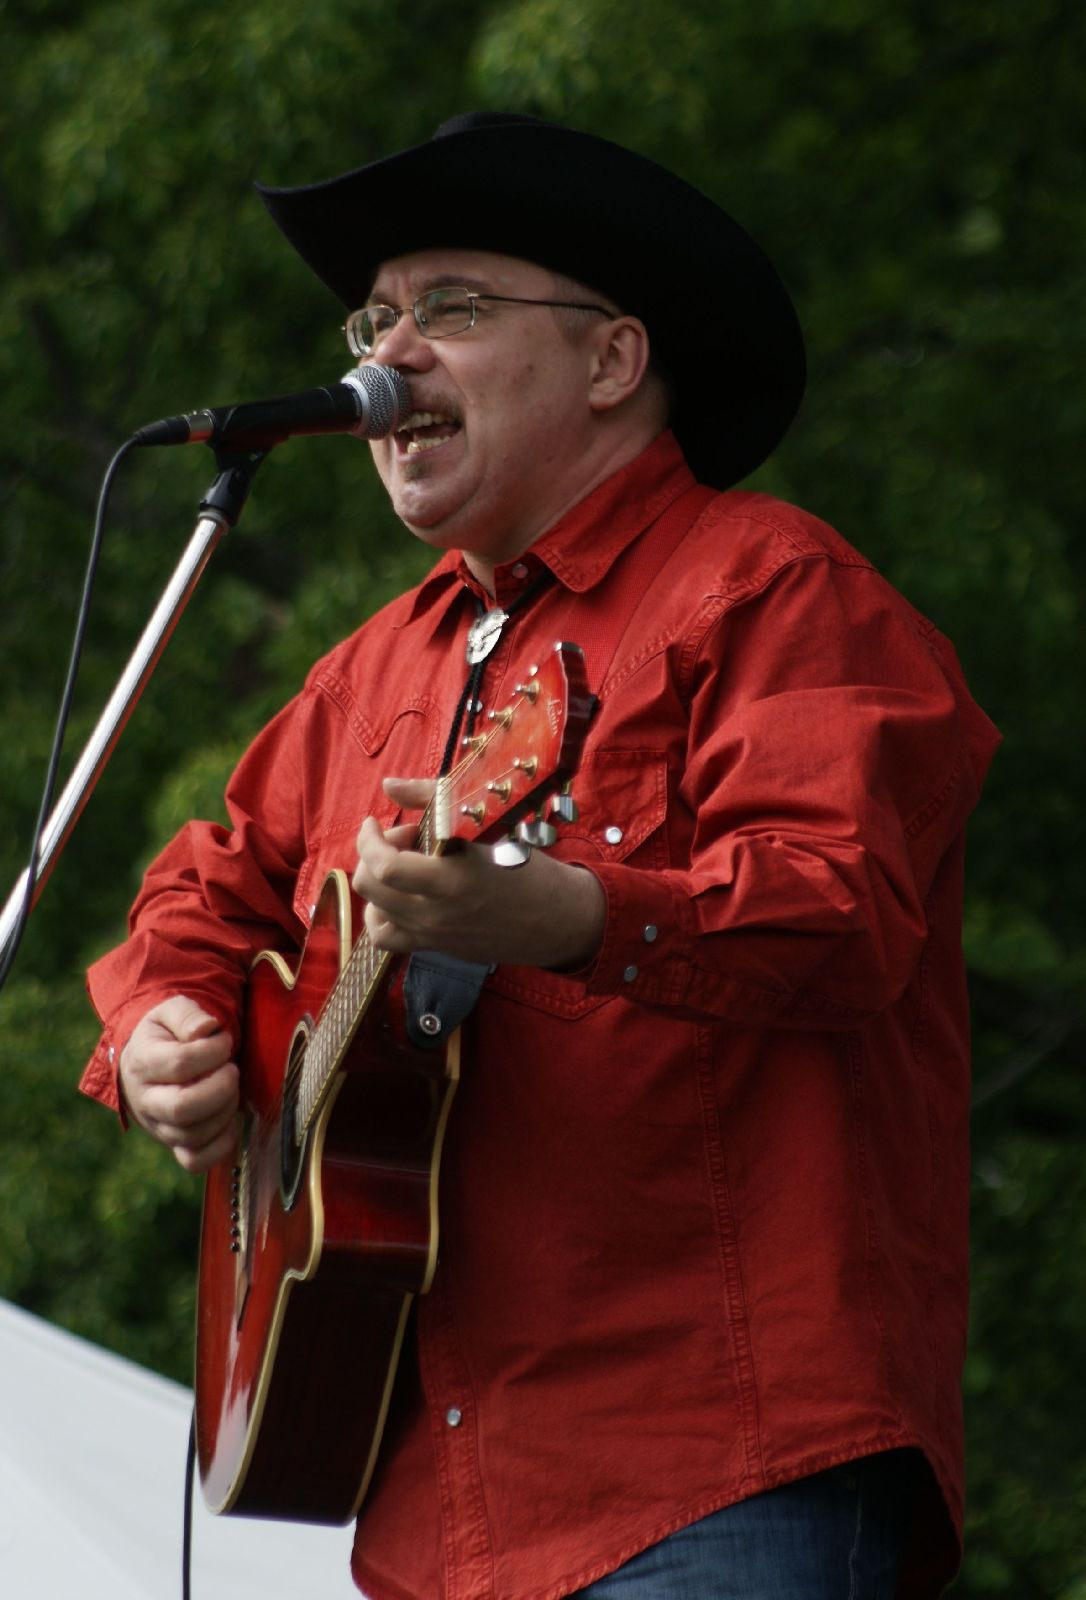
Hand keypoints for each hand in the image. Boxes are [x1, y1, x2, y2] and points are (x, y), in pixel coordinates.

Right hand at [119, 997, 239, 1173]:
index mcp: (142, 1062)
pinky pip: (195, 1161)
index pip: (180, 1064)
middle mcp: (145, 1100)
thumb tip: (206, 1029)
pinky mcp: (172, 1145)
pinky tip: (229, 1121)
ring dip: (224, 1111)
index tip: (224, 1042)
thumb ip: (187, 1015)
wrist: (143, 1062)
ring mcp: (158, 1127)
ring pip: (192, 1135)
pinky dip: (220, 1146)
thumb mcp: (170, 1012)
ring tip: (230, 1089)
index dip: (213, 1052)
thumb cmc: (165, 1035)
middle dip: (221, 1088)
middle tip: (232, 1070)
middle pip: (183, 1108)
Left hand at [351, 777, 605, 970]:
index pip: (386, 865)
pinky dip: (380, 915)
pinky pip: (386, 939)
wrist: (555, 920)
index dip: (369, 838)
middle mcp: (437, 912)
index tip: (375, 821)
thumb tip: (389, 785)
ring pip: (373, 911)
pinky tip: (398, 897)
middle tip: (404, 838)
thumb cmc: (526, 868)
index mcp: (452, 879)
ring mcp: (434, 935)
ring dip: (378, 881)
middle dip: (374, 852)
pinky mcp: (436, 948)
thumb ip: (433, 799)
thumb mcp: (487, 826)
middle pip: (371, 885)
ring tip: (404, 866)